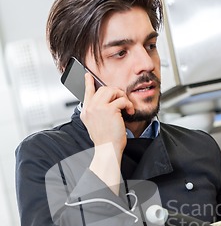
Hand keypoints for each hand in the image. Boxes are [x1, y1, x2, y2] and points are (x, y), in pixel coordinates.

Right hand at [81, 73, 133, 188]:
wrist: (107, 150)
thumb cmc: (105, 141)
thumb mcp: (96, 125)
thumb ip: (98, 112)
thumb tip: (108, 102)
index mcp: (86, 112)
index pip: (86, 92)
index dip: (88, 82)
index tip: (88, 75)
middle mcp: (90, 108)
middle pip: (103, 89)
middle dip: (116, 92)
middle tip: (122, 101)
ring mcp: (98, 108)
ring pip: (112, 90)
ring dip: (122, 97)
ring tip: (126, 107)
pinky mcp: (109, 110)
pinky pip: (122, 100)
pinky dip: (128, 105)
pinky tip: (129, 112)